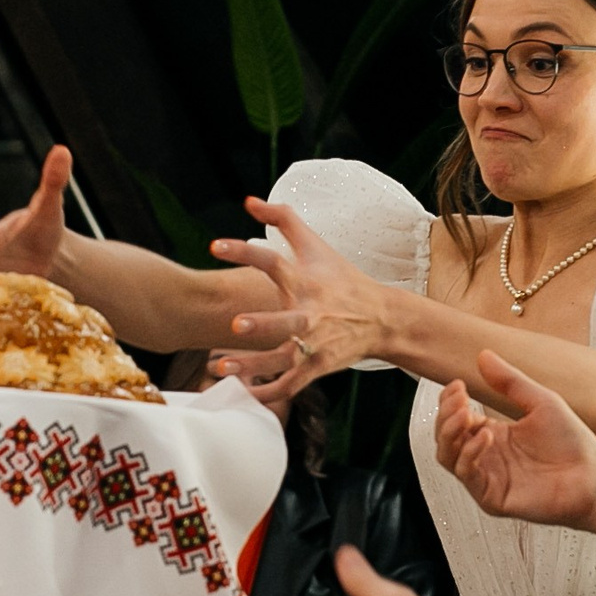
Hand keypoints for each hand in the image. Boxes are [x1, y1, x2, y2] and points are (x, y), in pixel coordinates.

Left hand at [208, 196, 394, 402]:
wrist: (381, 318)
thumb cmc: (342, 278)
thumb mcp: (315, 246)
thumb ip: (283, 219)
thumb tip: (249, 200)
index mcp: (305, 280)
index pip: (272, 261)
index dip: (243, 252)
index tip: (214, 245)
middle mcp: (310, 313)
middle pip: (287, 320)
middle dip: (264, 324)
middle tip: (236, 326)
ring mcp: (315, 343)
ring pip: (284, 359)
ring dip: (254, 365)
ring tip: (221, 367)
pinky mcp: (318, 367)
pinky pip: (291, 384)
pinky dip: (268, 393)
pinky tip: (242, 394)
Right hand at [433, 350, 595, 528]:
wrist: (595, 477)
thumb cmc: (574, 444)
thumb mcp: (541, 402)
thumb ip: (510, 381)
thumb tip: (483, 355)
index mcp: (494, 434)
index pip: (456, 418)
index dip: (449, 402)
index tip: (458, 385)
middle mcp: (486, 457)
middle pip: (445, 437)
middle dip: (446, 415)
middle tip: (459, 399)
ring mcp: (487, 478)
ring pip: (447, 457)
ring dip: (450, 433)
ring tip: (466, 414)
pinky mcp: (492, 498)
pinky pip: (466, 475)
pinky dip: (469, 454)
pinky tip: (486, 435)